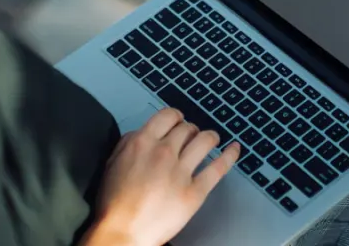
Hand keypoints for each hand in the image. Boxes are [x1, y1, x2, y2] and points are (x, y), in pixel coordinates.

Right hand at [83, 108, 240, 245]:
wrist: (122, 232)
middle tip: (191, 135)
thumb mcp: (113, 162)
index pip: (168, 115)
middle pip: (187, 128)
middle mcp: (164, 153)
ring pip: (205, 140)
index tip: (178, 120)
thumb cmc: (114, 203)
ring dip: (210, 136)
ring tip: (211, 138)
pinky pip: (218, 168)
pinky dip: (229, 155)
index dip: (176, 116)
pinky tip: (235, 149)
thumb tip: (145, 131)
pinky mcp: (195, 192)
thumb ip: (130, 142)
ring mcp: (181, 172)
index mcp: (143, 143)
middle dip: (190, 129)